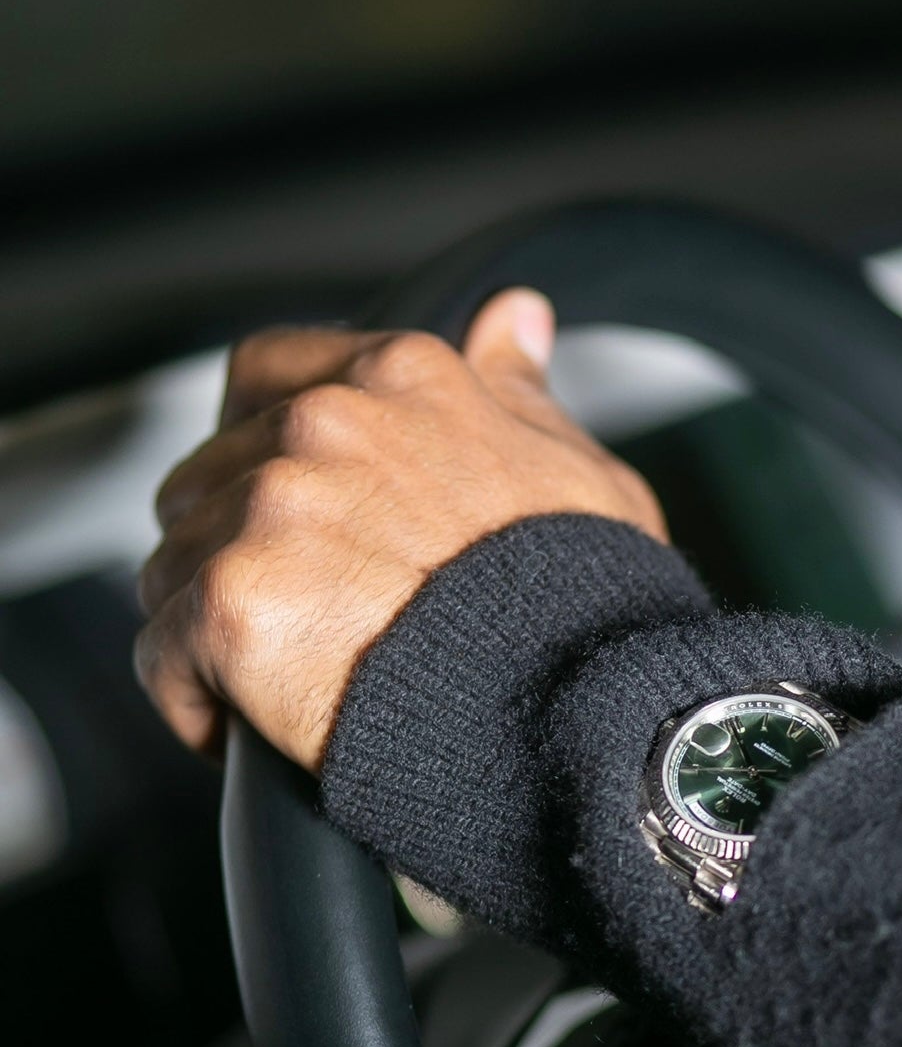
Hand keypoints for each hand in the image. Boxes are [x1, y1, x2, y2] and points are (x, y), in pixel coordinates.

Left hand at [135, 289, 667, 773]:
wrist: (578, 704)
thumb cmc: (592, 602)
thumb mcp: (580, 472)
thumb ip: (520, 392)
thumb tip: (513, 320)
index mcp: (400, 380)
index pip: (268, 376)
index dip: (260, 447)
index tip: (286, 508)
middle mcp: (323, 423)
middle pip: (209, 477)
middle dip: (239, 545)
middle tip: (307, 615)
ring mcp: (271, 509)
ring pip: (175, 564)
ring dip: (216, 623)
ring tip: (288, 677)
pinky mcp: (235, 602)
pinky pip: (163, 652)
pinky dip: (196, 697)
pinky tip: (253, 726)